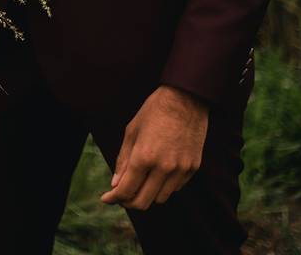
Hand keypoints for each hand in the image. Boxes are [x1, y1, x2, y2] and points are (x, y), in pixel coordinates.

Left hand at [100, 85, 208, 209]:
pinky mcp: (193, 168)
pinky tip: (158, 173)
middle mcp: (163, 168)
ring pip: (160, 198)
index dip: (114, 198)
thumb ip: (123, 160)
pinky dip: (164, 186)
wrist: (186, 99)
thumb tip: (115, 184)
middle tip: (122, 194)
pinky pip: (175, 188)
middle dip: (128, 201)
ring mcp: (180, 169)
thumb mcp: (131, 132)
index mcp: (144, 157)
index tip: (106, 198)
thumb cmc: (153, 111)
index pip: (126, 191)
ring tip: (140, 181)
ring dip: (148, 194)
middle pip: (143, 202)